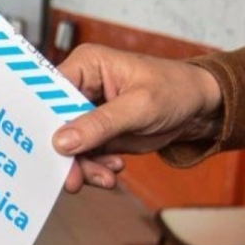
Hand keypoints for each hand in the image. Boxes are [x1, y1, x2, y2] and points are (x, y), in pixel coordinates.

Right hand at [51, 44, 223, 192]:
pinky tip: (113, 169)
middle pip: (55, 123)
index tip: (47, 149)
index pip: (49, 92)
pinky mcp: (97, 132)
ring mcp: (88, 111)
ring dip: (84, 166)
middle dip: (66, 153)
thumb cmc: (176, 90)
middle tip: (74, 179)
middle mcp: (81, 86)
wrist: (201, 108)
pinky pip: (85, 154)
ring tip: (105, 177)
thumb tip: (62, 141)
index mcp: (86, 65)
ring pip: (69, 144)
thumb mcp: (139, 106)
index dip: (44, 120)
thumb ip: (100, 123)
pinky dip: (95, 168)